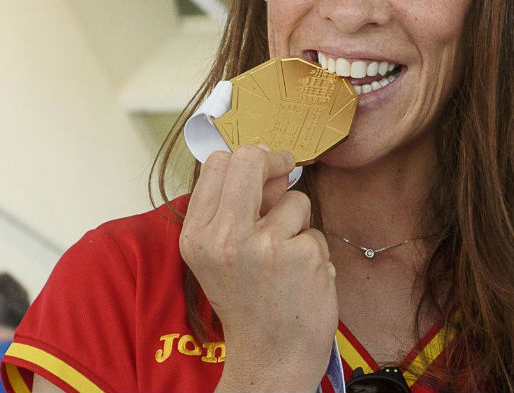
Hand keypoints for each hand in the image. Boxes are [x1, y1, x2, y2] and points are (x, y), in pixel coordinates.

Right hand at [179, 145, 336, 391]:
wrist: (271, 355)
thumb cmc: (248, 301)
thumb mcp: (222, 255)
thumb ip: (239, 208)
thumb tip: (270, 161)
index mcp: (197, 236)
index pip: (217, 164)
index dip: (247, 157)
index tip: (266, 165)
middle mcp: (224, 237)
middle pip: (251, 160)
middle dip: (275, 160)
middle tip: (287, 169)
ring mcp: (265, 245)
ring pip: (295, 199)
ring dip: (298, 223)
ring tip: (286, 258)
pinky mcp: (302, 255)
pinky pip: (316, 231)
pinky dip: (314, 251)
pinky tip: (302, 277)